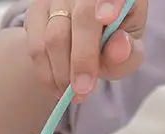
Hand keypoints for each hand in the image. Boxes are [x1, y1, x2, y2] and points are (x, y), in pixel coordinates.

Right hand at [25, 0, 147, 98]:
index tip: (106, 18)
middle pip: (81, 17)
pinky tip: (58, 87)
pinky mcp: (36, 11)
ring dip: (62, 73)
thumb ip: (128, 52)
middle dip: (81, 59)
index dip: (108, 3)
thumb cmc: (113, 43)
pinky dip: (46, 73)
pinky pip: (36, 47)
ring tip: (73, 94)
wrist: (85, 40)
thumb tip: (118, 47)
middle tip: (83, 91)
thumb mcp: (129, 50)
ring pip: (54, 36)